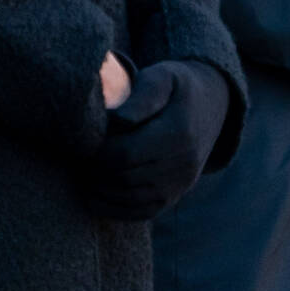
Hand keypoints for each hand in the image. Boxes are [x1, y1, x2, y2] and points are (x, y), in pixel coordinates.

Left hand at [84, 60, 230, 220]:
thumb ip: (142, 96)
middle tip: (78, 158)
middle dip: (94, 171)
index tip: (84, 141)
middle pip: (122, 178)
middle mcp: (183, 163)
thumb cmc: (176, 88)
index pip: (124, 154)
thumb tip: (118, 121)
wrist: (211, 106)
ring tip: (85, 171)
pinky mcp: (174, 197)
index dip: (96, 153)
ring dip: (99, 189)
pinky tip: (95, 193)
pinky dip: (112, 208)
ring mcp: (180, 184)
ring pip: (127, 198)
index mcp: (178, 132)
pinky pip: (138, 213)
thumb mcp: (162, 77)